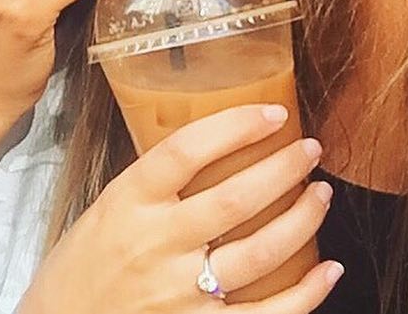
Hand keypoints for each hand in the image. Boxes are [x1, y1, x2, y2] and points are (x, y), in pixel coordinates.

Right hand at [21, 105, 343, 313]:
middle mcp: (156, 243)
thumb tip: (208, 154)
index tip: (271, 114)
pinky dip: (306, 293)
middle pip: (235, 197)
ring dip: (301, 220)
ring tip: (320, 195)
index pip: (186, 149)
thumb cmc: (80, 270)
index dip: (235, 126)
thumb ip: (151, 187)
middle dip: (283, 168)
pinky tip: (328, 270)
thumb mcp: (105, 210)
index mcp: (128, 201)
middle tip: (310, 149)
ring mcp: (180, 293)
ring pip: (259, 251)